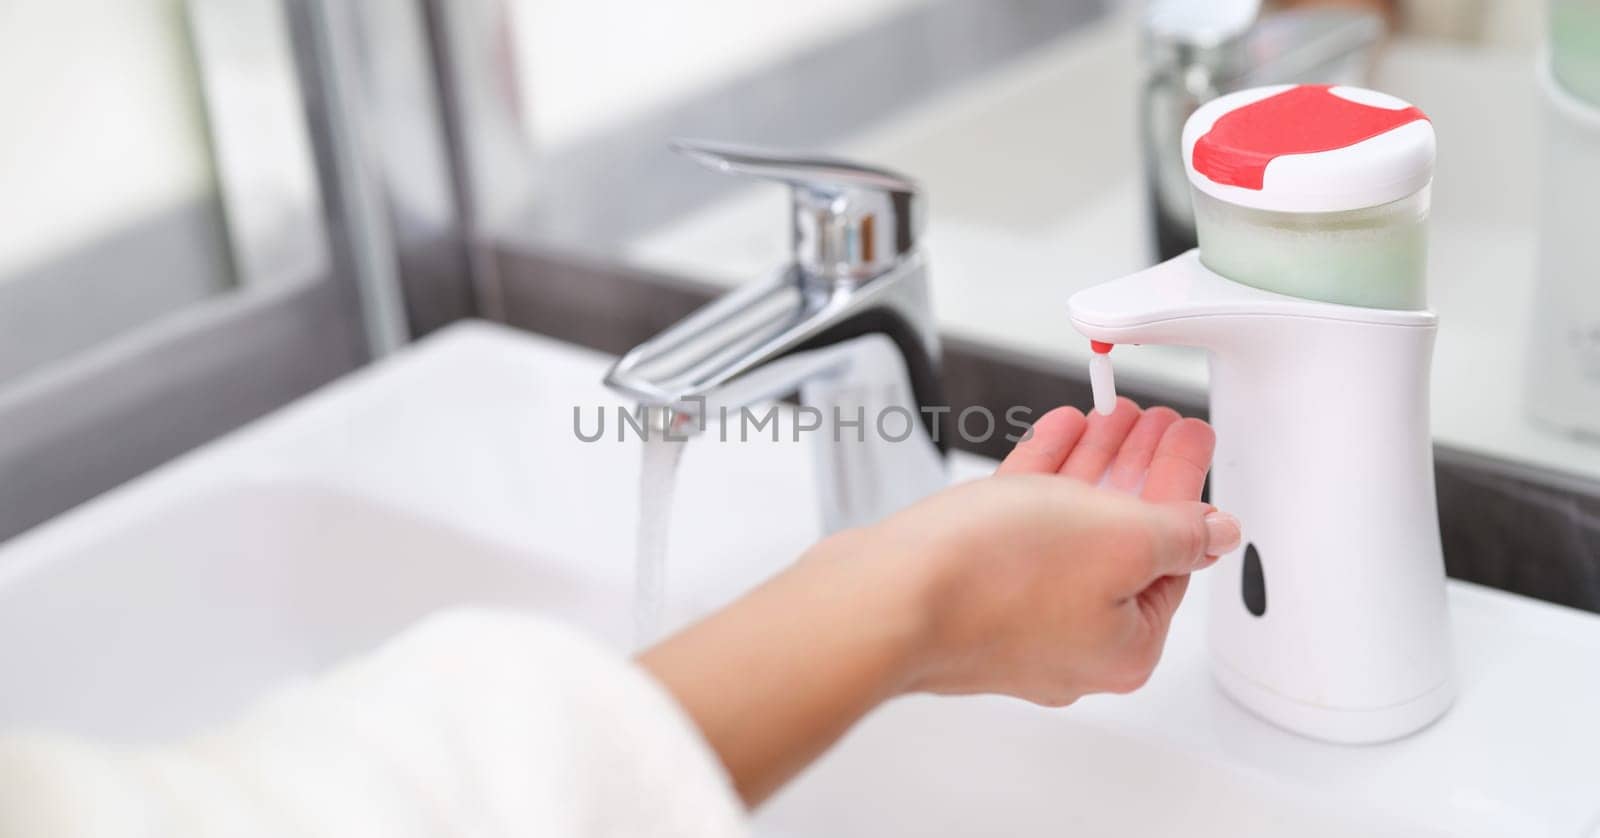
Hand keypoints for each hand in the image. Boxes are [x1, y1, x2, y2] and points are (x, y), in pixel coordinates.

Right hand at [875, 399, 1238, 703]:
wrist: (886, 595)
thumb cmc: (992, 581)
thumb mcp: (1120, 539)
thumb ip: (1179, 532)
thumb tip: (1218, 535)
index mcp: (1124, 646)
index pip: (1174, 554)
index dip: (1184, 484)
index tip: (1188, 438)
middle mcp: (1072, 641)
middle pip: (1122, 540)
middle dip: (1138, 468)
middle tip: (1153, 421)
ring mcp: (1014, 618)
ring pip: (1067, 529)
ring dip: (1092, 465)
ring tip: (1108, 414)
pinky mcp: (969, 591)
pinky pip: (1018, 528)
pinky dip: (1041, 479)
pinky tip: (1056, 435)